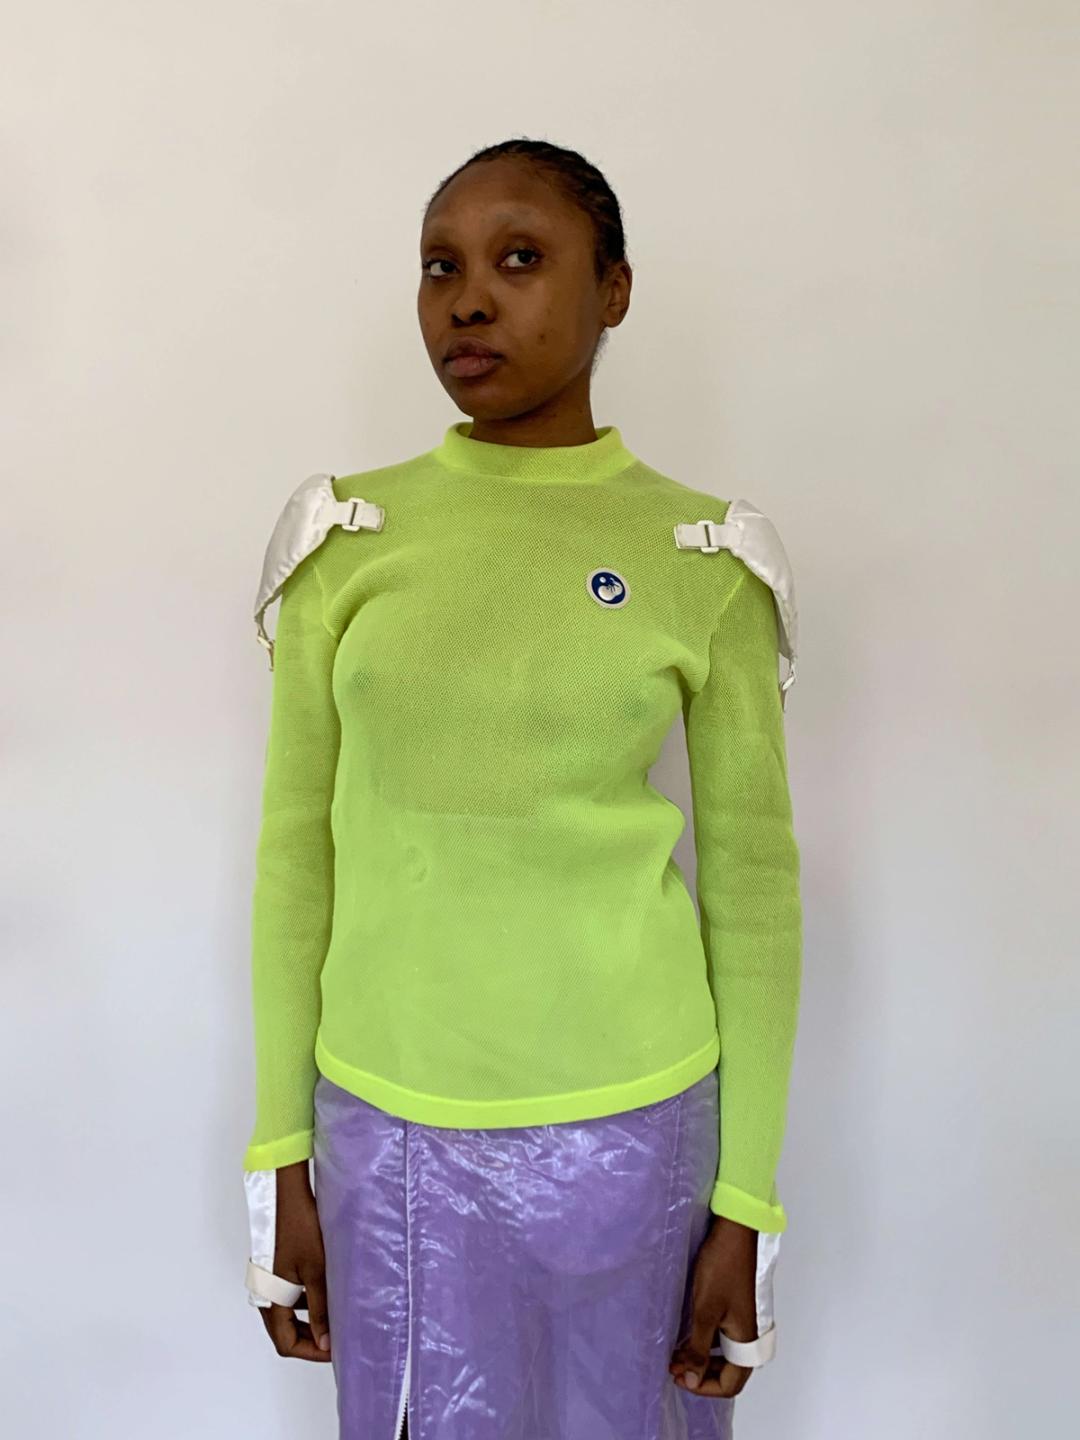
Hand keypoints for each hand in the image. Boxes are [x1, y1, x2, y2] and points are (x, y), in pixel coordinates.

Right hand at [256, 1160, 332, 1361]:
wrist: (286, 1193)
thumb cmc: (299, 1228)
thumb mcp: (315, 1270)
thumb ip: (320, 1308)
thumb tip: (326, 1341)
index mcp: (270, 1300)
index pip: (285, 1343)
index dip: (311, 1351)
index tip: (334, 1350)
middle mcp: (265, 1295)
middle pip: (284, 1333)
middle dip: (311, 1340)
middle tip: (337, 1338)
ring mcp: (269, 1281)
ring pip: (287, 1315)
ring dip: (309, 1321)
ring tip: (335, 1318)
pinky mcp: (276, 1269)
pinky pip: (289, 1297)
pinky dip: (306, 1303)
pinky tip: (326, 1295)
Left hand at [669, 1213, 758, 1398]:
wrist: (736, 1232)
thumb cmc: (721, 1269)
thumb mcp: (705, 1311)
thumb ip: (698, 1348)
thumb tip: (691, 1380)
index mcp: (747, 1341)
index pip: (731, 1384)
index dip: (704, 1387)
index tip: (679, 1377)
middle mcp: (750, 1335)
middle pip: (730, 1372)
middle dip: (702, 1373)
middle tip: (674, 1366)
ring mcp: (745, 1321)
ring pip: (726, 1354)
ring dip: (703, 1357)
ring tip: (677, 1352)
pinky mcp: (737, 1307)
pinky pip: (724, 1336)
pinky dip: (706, 1341)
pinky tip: (688, 1334)